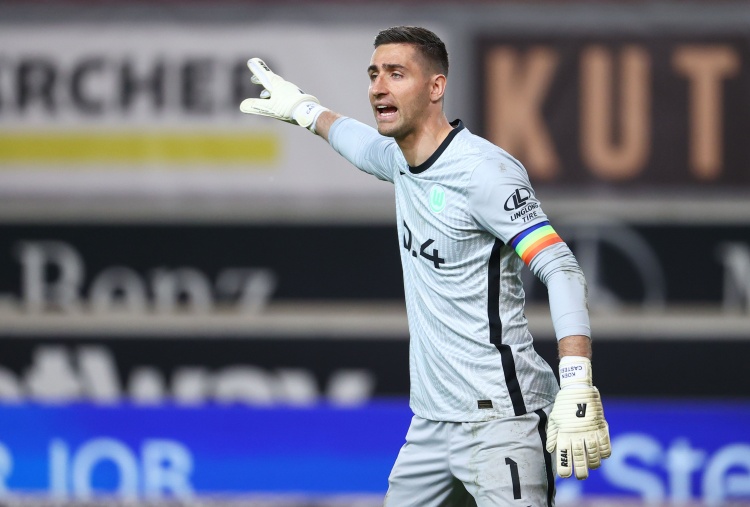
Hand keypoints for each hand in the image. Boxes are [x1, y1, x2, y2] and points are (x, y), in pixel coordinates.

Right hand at [239, 58, 326, 130]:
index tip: (251, 61)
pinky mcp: (297, 97)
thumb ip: (256, 107)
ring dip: (270, 89)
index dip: (257, 69)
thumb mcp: (270, 108)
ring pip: (278, 87)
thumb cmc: (289, 109)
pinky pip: (285, 94)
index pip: (264, 75)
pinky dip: (279, 96)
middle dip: (261, 80)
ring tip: (265, 95)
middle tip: (253, 79)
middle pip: (271, 80)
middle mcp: (284, 85)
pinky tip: (280, 103)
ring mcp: (292, 91)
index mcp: (276, 85)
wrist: (309, 113)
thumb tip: (241, 106)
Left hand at [546, 356, 610, 479]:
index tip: (565, 476)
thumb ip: (552, 435)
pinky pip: (605, 445)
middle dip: (580, 471)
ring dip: (593, 463)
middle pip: (580, 459)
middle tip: (581, 477)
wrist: (578, 389)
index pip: (564, 456)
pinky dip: (605, 453)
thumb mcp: (554, 418)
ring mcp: (590, 432)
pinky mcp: (601, 427)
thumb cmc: (564, 403)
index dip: (565, 468)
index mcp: (564, 433)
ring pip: (594, 455)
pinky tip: (602, 455)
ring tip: (592, 467)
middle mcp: (577, 435)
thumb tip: (550, 450)